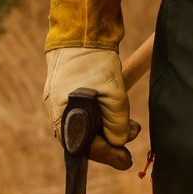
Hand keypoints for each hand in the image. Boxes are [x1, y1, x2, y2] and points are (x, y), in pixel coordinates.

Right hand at [44, 46, 139, 169]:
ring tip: (132, 125)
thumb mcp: (113, 95)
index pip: (86, 147)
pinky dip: (101, 118)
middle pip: (85, 140)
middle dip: (111, 141)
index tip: (127, 161)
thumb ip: (117, 123)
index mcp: (62, 117)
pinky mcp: (68, 93)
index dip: (109, 155)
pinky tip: (116, 114)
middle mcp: (58, 113)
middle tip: (134, 135)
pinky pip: (84, 114)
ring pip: (86, 127)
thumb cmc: (94, 63)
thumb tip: (118, 142)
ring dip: (108, 129)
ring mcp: (61, 102)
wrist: (81, 32)